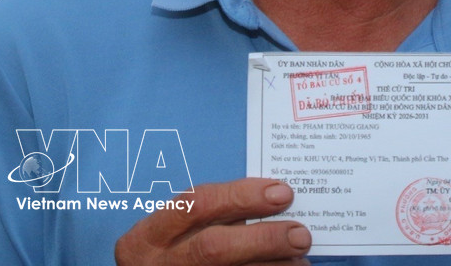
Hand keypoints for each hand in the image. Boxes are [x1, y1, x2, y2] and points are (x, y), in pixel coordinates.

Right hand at [114, 177, 311, 264]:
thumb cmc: (171, 255)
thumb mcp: (174, 232)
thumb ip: (213, 217)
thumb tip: (274, 201)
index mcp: (150, 236)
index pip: (198, 204)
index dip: (243, 195)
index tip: (282, 192)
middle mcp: (160, 264)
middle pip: (215, 248)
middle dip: (263, 239)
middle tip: (300, 235)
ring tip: (300, 261)